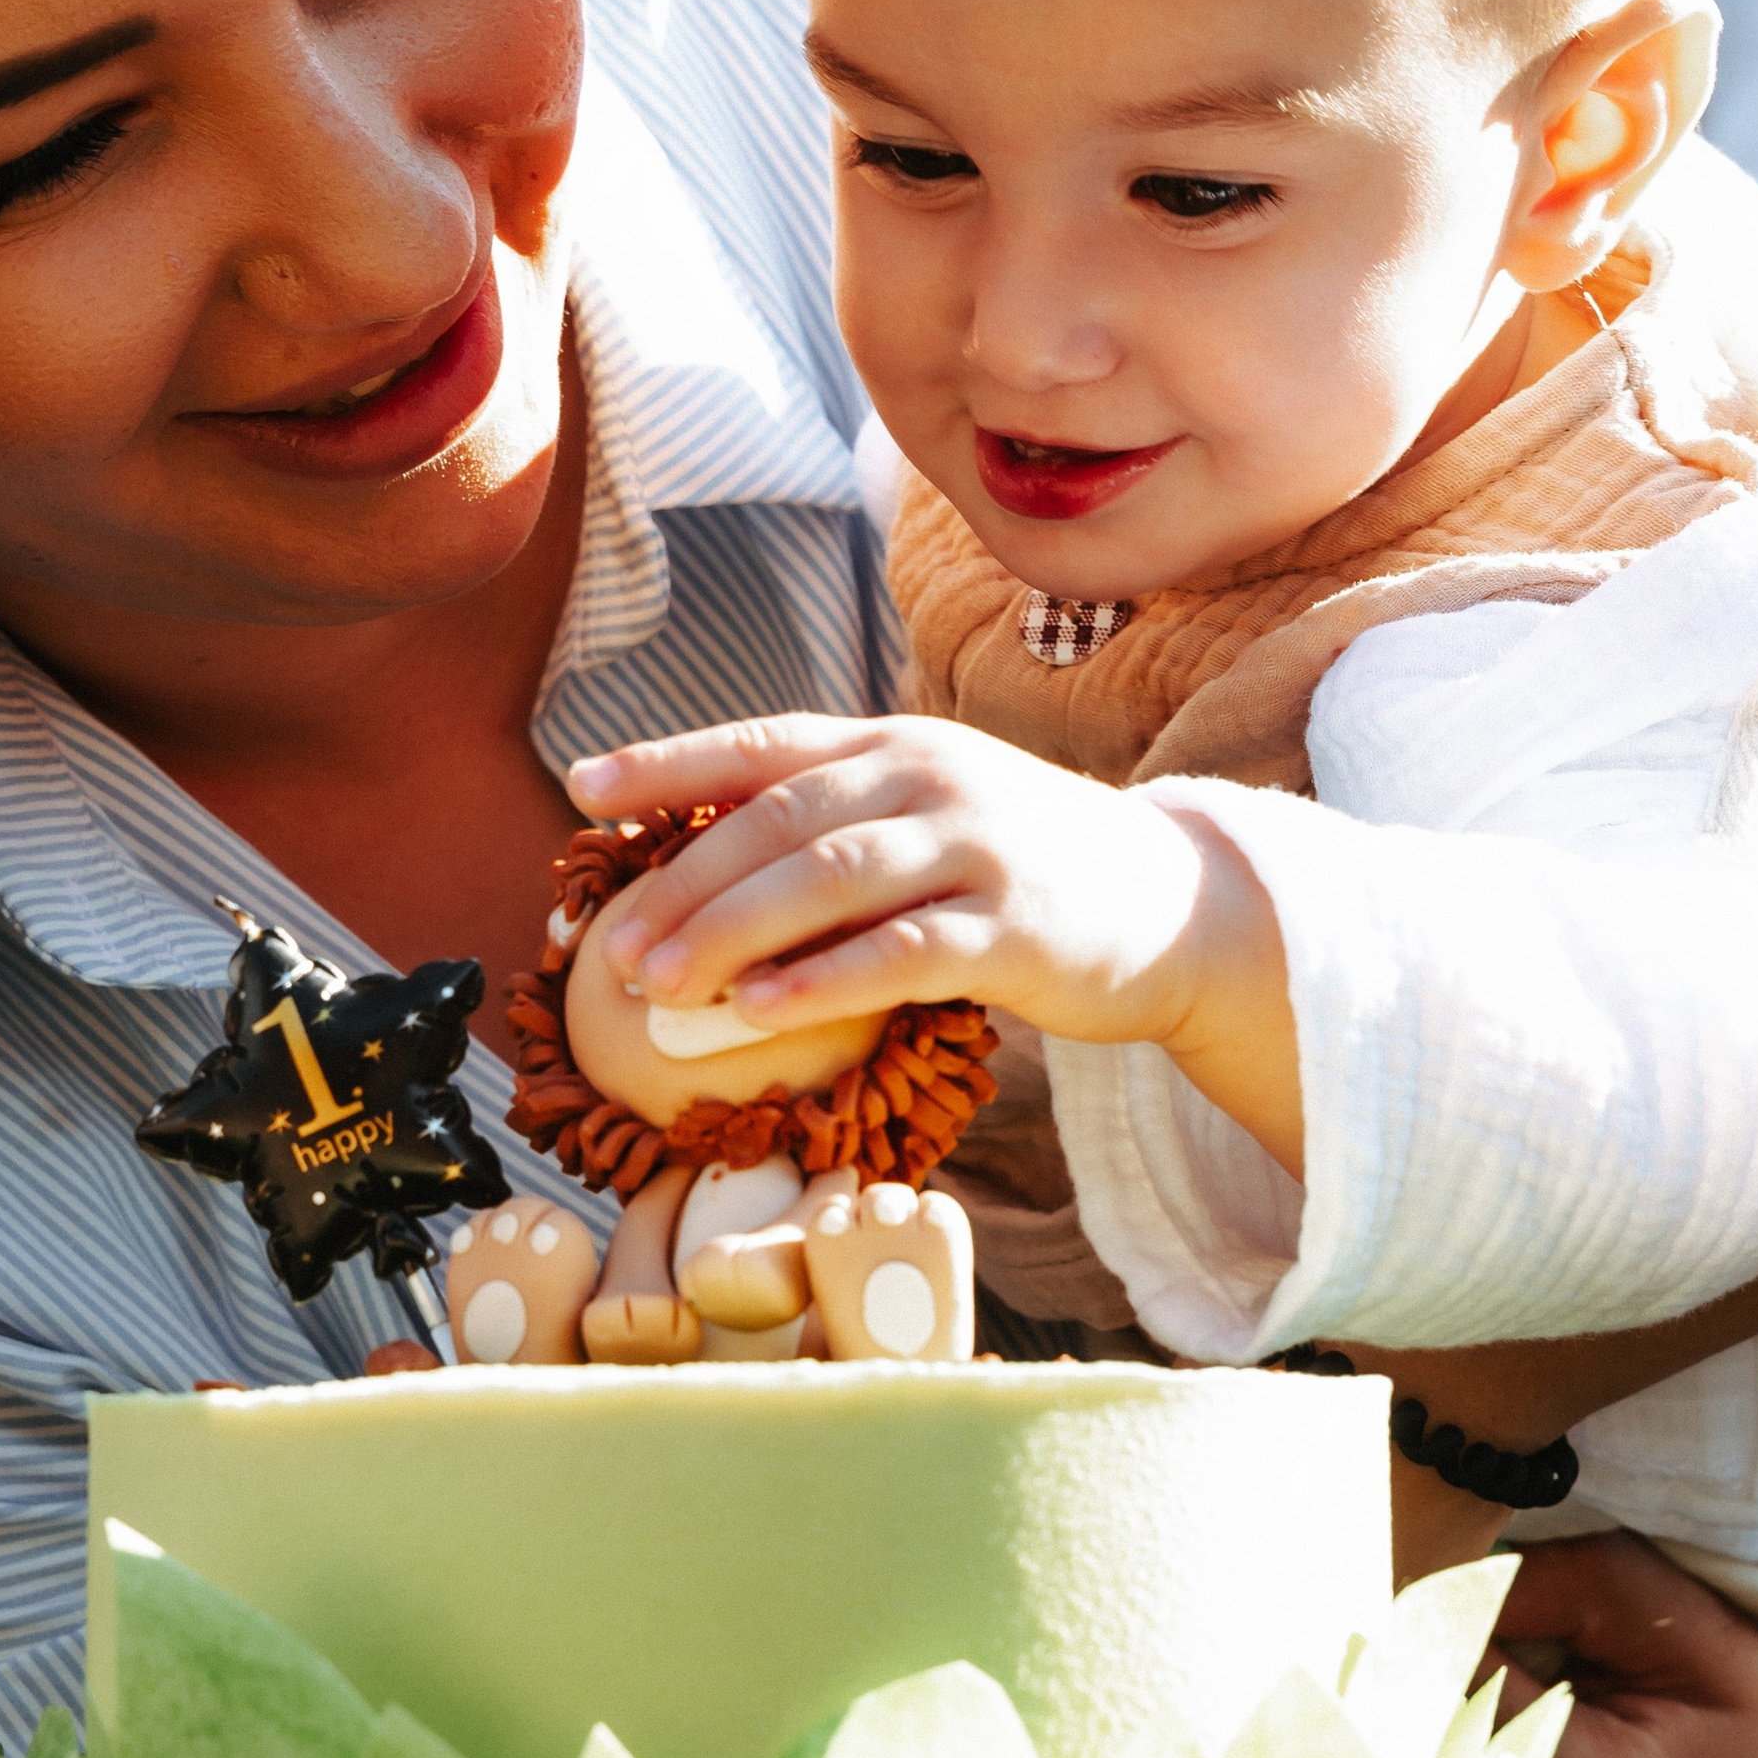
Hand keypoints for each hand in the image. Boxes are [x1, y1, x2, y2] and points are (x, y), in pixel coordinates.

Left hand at [564, 716, 1301, 1165]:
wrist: (1177, 905)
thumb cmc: (1025, 873)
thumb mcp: (935, 816)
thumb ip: (840, 826)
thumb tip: (703, 877)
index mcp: (897, 746)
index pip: (764, 743)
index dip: (668, 762)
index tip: (581, 789)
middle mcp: (931, 777)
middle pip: (782, 820)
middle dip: (684, 881)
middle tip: (610, 947)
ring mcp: (977, 847)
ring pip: (830, 878)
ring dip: (732, 931)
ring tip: (656, 984)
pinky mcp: (1016, 927)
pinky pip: (902, 952)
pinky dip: (824, 981)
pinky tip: (761, 1013)